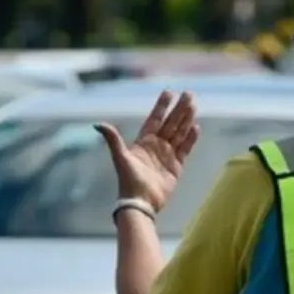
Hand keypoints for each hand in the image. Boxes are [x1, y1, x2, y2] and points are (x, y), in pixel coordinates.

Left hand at [94, 90, 199, 212]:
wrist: (140, 202)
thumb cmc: (129, 180)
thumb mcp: (120, 158)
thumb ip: (112, 139)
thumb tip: (97, 124)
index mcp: (144, 141)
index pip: (155, 119)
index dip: (161, 106)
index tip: (168, 92)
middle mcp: (157, 145)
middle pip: (171, 123)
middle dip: (179, 109)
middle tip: (189, 93)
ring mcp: (167, 155)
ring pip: (179, 133)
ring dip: (187, 119)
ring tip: (194, 105)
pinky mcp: (176, 166)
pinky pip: (185, 149)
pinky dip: (191, 138)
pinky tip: (196, 127)